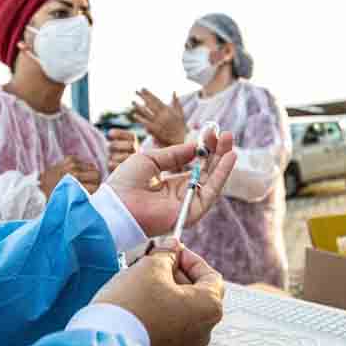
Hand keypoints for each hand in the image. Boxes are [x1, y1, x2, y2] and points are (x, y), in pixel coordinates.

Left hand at [40, 156, 100, 195]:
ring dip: (89, 173)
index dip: (96, 191)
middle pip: (96, 174)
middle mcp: (75, 173)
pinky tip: (75, 173)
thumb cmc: (54, 200)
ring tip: (83, 180)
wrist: (37, 191)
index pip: (96, 186)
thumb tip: (97, 196)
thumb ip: (83, 198)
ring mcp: (72, 164)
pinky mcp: (69, 159)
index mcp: (76, 186)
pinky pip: (82, 161)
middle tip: (91, 186)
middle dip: (95, 181)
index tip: (93, 194)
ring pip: (92, 166)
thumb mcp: (70, 203)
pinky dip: (81, 167)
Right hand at [91, 238, 224, 345]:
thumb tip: (171, 247)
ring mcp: (186, 343)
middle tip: (155, 261)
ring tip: (143, 278)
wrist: (107, 340)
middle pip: (197, 292)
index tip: (173, 251)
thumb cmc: (133, 306)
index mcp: (209, 307)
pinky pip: (170, 323)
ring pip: (182, 307)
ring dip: (166, 289)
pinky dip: (160, 308)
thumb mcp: (151, 266)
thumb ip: (166, 253)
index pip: (210, 275)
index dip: (190, 258)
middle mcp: (203, 329)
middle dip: (176, 273)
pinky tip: (140, 298)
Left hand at [107, 130, 235, 235]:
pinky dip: (222, 174)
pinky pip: (211, 192)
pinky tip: (229, 158)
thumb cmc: (125, 183)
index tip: (211, 133)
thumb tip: (196, 147)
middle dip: (217, 152)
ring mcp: (187, 205)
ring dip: (223, 160)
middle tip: (226, 134)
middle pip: (206, 172)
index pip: (193, 166)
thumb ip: (174, 154)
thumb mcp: (150, 159)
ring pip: (212, 181)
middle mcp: (180, 195)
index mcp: (169, 185)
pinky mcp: (191, 213)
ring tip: (230, 140)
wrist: (116, 204)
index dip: (203, 150)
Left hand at [132, 89, 186, 146]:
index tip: (142, 89)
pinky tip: (134, 115)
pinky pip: (146, 123)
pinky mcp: (155, 129)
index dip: (148, 94)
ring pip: (146, 112)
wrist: (181, 140)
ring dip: (139, 107)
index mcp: (167, 110)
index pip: (155, 99)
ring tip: (133, 102)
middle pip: (150, 104)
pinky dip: (140, 119)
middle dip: (142, 97)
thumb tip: (174, 92)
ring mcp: (158, 122)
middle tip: (136, 91)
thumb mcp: (180, 113)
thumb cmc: (180, 127)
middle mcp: (161, 114)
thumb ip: (176, 102)